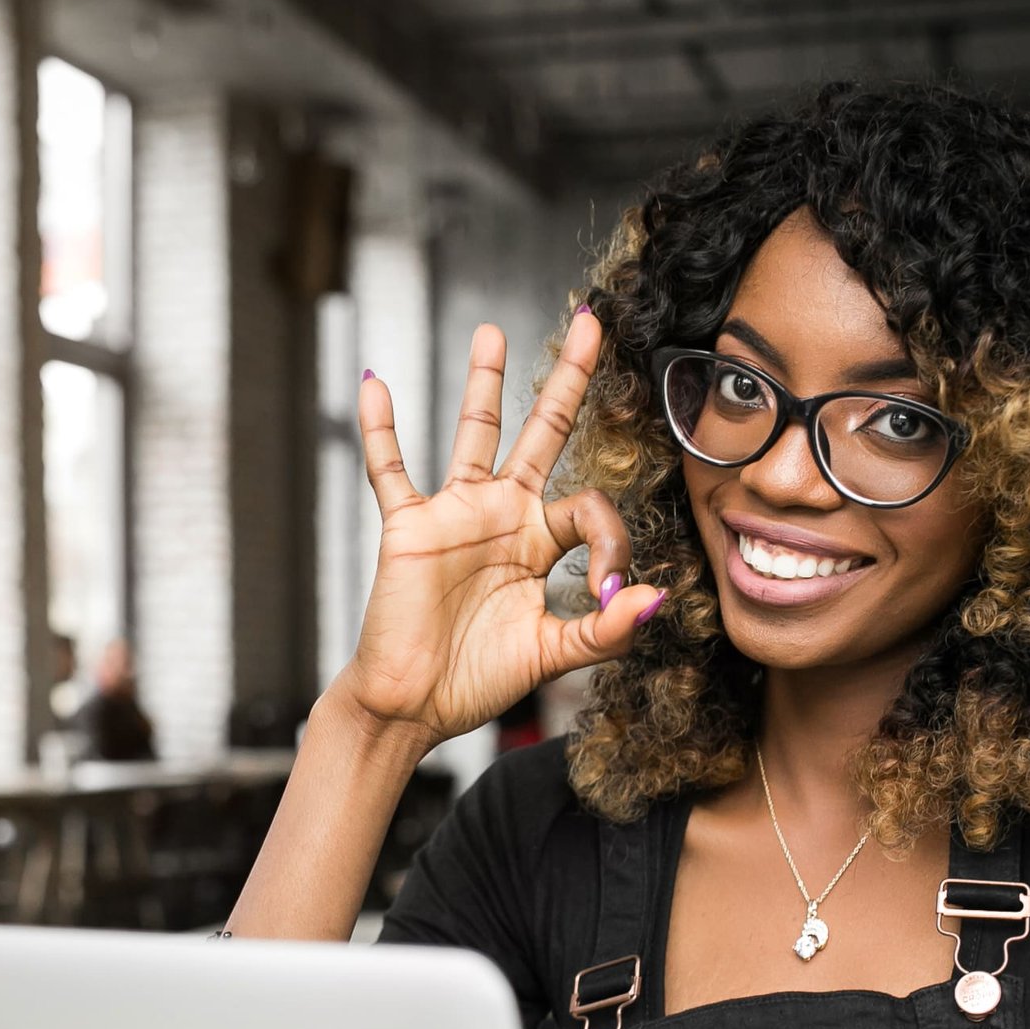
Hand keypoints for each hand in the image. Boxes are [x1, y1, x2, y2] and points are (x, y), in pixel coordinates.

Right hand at [333, 309, 664, 744]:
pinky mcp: (408, 526)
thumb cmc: (476, 681)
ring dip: (483, 384)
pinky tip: (374, 383)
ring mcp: (455, 514)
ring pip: (475, 434)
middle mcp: (502, 516)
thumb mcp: (551, 655)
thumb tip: (655, 600)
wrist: (412, 706)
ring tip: (493, 332)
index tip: (608, 592)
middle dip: (568, 380)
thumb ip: (603, 631)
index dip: (612, 543)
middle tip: (590, 322)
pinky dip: (380, 428)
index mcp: (540, 543)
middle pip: (543, 432)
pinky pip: (390, 468)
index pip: (590, 508)